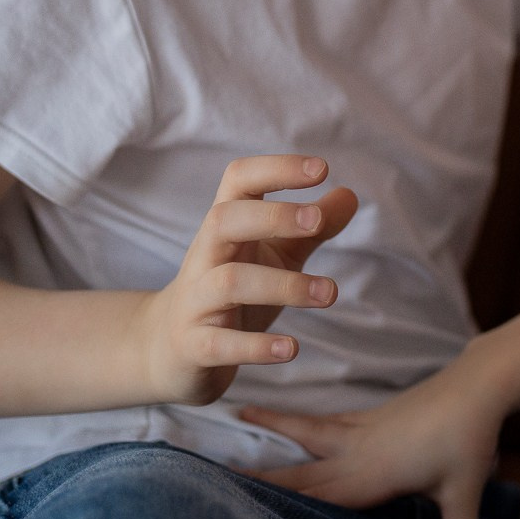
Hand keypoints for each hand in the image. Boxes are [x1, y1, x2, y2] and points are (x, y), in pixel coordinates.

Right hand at [133, 155, 356, 406]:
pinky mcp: (194, 346)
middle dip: (273, 217)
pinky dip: (256, 347)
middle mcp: (205, 256)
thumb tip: (350, 194)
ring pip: (230, 282)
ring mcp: (195, 301)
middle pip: (225, 220)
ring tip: (330, 293)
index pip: (239, 181)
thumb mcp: (275, 253)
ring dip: (284, 286)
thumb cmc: (233, 289)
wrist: (169, 349)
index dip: (276, 169)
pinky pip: (221, 343)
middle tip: (317, 221)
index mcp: (225, 226)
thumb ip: (311, 228)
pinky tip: (291, 349)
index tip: (322, 169)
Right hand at [240, 374, 501, 518]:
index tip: (240, 505)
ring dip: (275, 425)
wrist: (478, 385)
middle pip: (301, 468)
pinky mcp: (373, 415)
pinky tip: (296, 421)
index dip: (279, 502)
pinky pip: (328, 420)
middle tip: (216, 471)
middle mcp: (357, 450)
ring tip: (240, 411)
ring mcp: (363, 428)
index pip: (316, 495)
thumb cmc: (468, 439)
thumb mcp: (463, 496)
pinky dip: (304, 420)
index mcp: (371, 473)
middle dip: (259, 474)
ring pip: (309, 431)